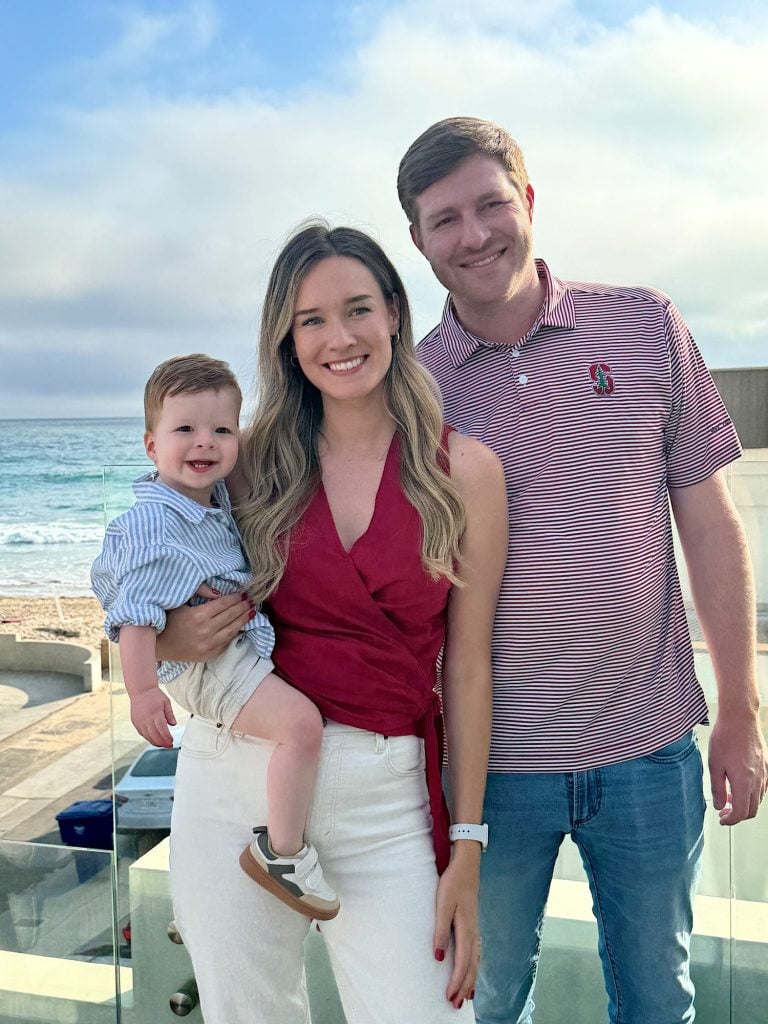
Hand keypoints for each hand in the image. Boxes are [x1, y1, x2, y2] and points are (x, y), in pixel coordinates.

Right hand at [130, 688, 176, 747]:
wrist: (140, 690)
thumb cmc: (154, 695)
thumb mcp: (166, 702)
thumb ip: (170, 714)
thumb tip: (174, 724)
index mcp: (155, 713)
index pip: (162, 729)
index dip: (167, 737)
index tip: (172, 741)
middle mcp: (146, 719)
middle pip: (154, 735)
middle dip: (162, 743)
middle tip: (169, 746)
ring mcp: (139, 721)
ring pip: (147, 736)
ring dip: (155, 742)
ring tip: (163, 745)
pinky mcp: (135, 723)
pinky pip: (142, 733)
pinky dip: (149, 738)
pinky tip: (155, 740)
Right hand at [156, 588, 252, 661]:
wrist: (156, 645)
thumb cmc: (166, 620)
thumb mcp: (178, 601)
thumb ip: (198, 592)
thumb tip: (217, 591)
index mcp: (198, 616)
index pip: (223, 604)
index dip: (235, 598)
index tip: (243, 593)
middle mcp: (205, 631)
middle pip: (230, 616)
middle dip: (242, 607)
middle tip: (252, 600)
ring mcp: (208, 645)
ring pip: (231, 630)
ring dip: (243, 620)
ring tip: (251, 612)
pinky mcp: (208, 655)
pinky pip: (225, 642)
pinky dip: (234, 633)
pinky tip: (240, 627)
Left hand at [433, 844, 480, 1007]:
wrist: (467, 866)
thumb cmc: (453, 884)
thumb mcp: (442, 905)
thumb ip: (440, 931)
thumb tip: (438, 958)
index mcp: (466, 930)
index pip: (463, 963)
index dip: (456, 982)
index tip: (449, 997)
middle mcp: (474, 933)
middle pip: (472, 966)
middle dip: (465, 987)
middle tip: (456, 1005)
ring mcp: (475, 929)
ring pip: (476, 961)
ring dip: (471, 980)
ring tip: (467, 996)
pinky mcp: (474, 925)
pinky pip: (477, 953)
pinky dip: (475, 966)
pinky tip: (472, 971)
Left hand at [708, 711, 767, 823]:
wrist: (740, 718)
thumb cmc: (725, 738)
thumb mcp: (714, 764)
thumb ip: (717, 788)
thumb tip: (719, 806)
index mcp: (744, 782)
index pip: (741, 813)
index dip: (731, 820)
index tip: (722, 819)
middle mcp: (758, 780)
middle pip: (752, 809)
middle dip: (738, 815)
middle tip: (724, 812)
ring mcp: (764, 773)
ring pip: (759, 799)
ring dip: (745, 804)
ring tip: (729, 797)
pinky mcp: (766, 765)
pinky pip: (763, 787)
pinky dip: (753, 793)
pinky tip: (740, 786)